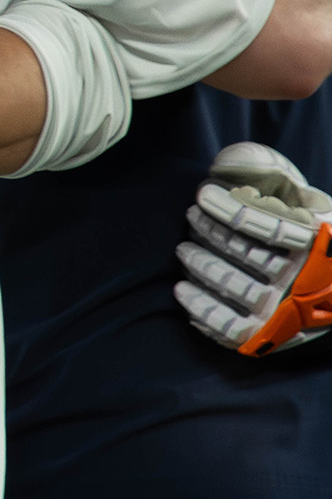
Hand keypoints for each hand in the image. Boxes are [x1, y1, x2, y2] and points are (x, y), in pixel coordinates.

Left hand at [175, 142, 331, 355]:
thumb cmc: (313, 235)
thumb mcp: (307, 200)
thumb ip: (273, 175)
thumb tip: (225, 164)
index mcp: (315, 243)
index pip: (265, 225)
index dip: (227, 208)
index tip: (201, 195)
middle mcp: (302, 278)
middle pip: (245, 254)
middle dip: (209, 234)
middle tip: (191, 218)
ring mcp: (285, 309)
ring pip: (234, 285)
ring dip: (201, 266)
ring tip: (184, 250)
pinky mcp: (269, 335)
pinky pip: (230, 326)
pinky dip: (202, 309)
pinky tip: (183, 291)